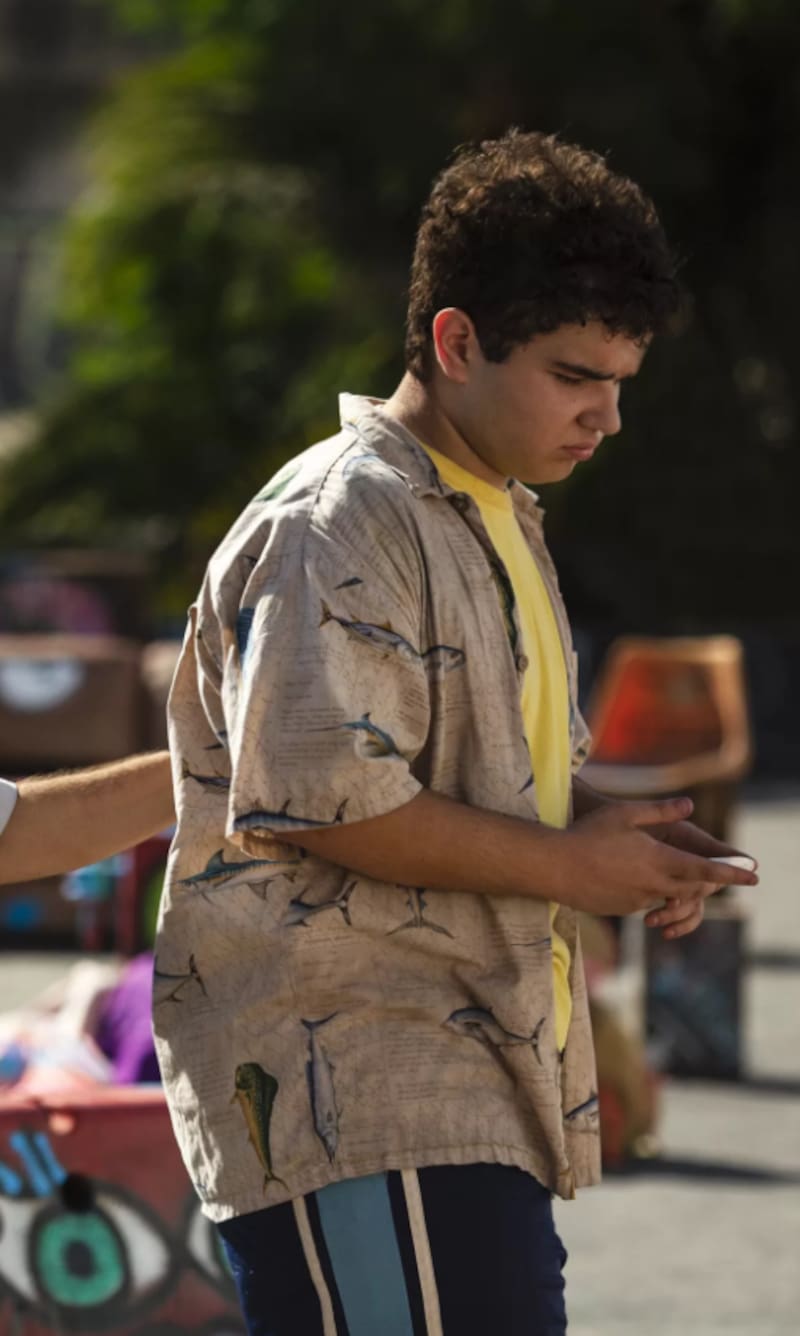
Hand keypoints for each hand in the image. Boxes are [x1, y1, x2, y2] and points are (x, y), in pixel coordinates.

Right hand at [559, 796, 758, 918]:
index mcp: (658, 860)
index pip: (704, 870)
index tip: (753, 876)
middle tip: (708, 870)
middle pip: (691, 887)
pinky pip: (645, 902)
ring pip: (667, 896)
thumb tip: (689, 805)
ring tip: (651, 865)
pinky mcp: (622, 910)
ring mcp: (637, 901)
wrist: (555, 867)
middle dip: (703, 880)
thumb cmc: (588, 835)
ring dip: (672, 885)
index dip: (731, 873)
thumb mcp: (625, 814)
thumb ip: (660, 811)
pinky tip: (624, 874)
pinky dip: (648, 891)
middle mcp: (653, 885)